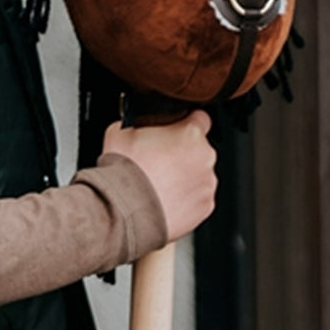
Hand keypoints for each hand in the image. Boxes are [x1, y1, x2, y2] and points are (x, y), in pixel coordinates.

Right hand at [102, 111, 216, 242]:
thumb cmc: (124, 172)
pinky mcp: (205, 207)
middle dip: (183, 153)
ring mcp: (207, 184)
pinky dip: (187, 199)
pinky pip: (199, 198)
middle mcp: (205, 157)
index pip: (201, 118)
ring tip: (160, 184)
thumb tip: (138, 126)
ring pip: (199, 175)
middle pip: (199, 149)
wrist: (123, 211)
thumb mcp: (122, 130)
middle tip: (160, 161)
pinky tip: (165, 199)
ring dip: (186, 177)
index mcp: (190, 133)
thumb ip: (140, 123)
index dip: (187, 123)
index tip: (178, 130)